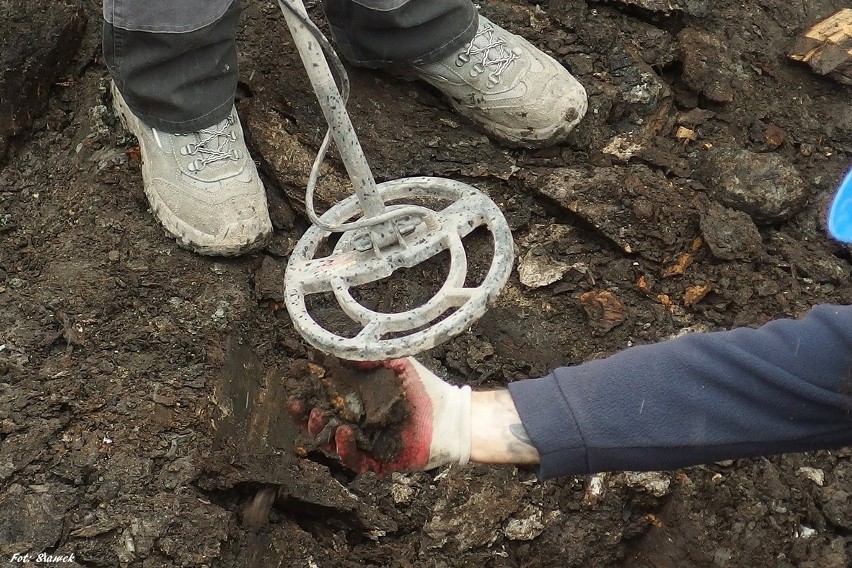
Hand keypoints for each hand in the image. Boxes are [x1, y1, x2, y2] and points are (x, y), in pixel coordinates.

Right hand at [289, 357, 470, 474]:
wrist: (451, 414)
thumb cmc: (424, 388)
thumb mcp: (395, 364)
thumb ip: (369, 358)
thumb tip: (337, 348)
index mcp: (357, 402)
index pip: (324, 400)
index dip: (307, 395)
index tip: (294, 384)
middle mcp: (358, 424)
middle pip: (320, 425)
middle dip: (305, 416)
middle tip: (298, 404)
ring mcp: (367, 444)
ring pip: (333, 444)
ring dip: (322, 430)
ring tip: (321, 416)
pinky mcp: (379, 460)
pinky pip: (355, 460)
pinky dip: (346, 448)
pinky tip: (344, 433)